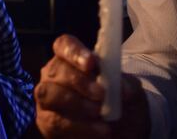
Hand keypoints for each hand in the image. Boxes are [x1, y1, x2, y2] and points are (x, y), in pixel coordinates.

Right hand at [35, 35, 149, 138]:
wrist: (120, 129)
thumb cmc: (120, 102)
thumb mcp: (129, 90)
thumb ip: (126, 84)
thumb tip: (122, 88)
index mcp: (71, 59)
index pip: (64, 45)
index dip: (74, 52)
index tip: (91, 63)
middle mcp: (54, 75)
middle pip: (56, 70)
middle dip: (79, 81)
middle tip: (102, 94)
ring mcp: (47, 97)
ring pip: (48, 94)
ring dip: (75, 103)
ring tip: (100, 113)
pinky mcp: (46, 121)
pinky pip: (54, 122)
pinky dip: (79, 126)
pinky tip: (100, 130)